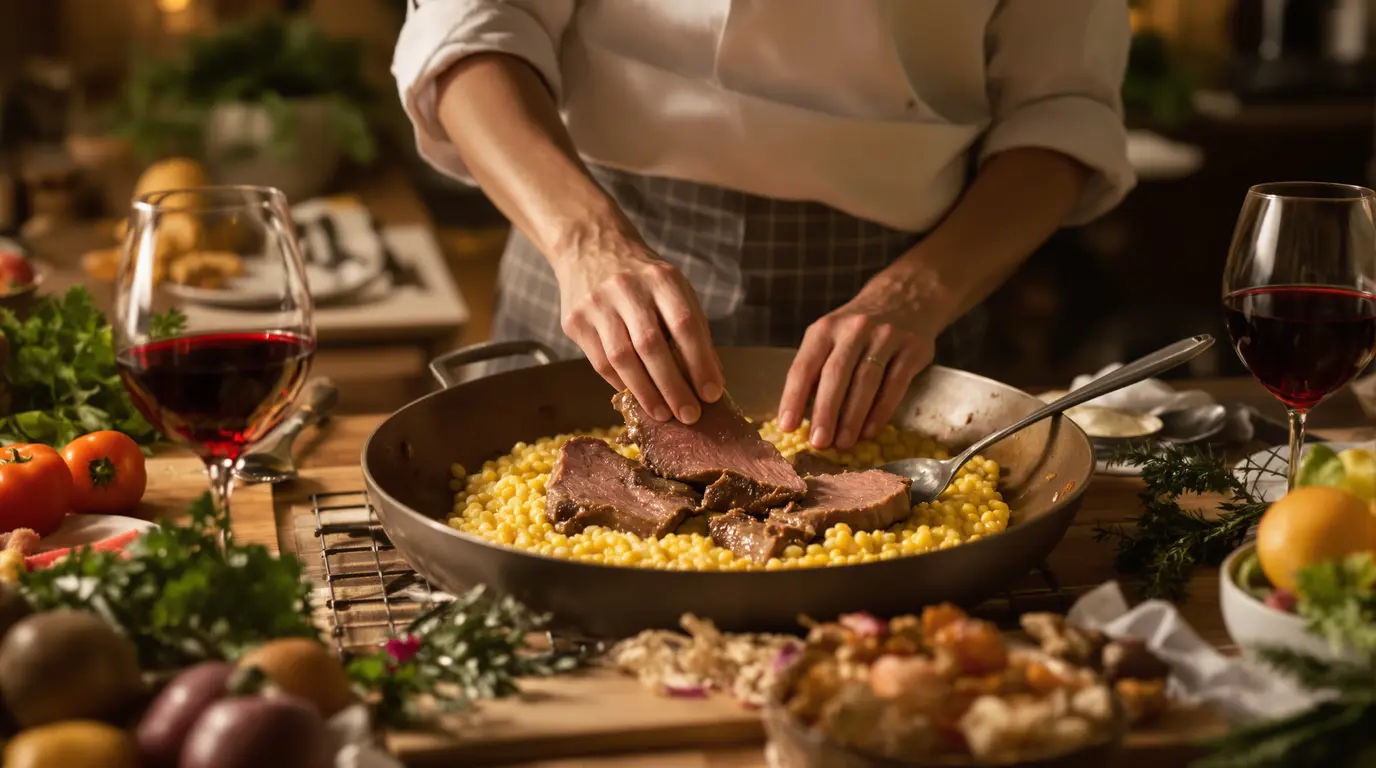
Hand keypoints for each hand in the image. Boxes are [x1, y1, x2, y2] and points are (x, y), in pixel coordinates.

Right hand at [555, 228, 723, 423]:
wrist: (589, 247)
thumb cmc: (642, 277)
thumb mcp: (673, 289)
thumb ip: (693, 329)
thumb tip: (711, 378)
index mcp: (661, 278)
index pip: (684, 325)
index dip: (700, 363)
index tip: (712, 394)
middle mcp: (627, 288)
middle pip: (651, 346)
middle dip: (673, 386)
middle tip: (689, 415)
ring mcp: (596, 304)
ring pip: (622, 358)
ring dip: (646, 393)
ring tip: (664, 414)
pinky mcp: (575, 321)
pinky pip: (600, 362)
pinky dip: (622, 384)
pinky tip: (638, 397)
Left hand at [777, 273, 942, 449]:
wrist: (907, 297)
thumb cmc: (859, 329)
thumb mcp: (831, 336)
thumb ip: (817, 369)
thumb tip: (800, 418)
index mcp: (825, 328)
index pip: (804, 366)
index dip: (794, 398)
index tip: (787, 427)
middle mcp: (854, 329)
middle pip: (836, 375)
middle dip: (825, 412)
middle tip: (818, 443)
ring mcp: (886, 336)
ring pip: (866, 381)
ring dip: (852, 417)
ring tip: (843, 443)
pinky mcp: (913, 348)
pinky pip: (895, 384)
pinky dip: (881, 411)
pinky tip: (870, 431)